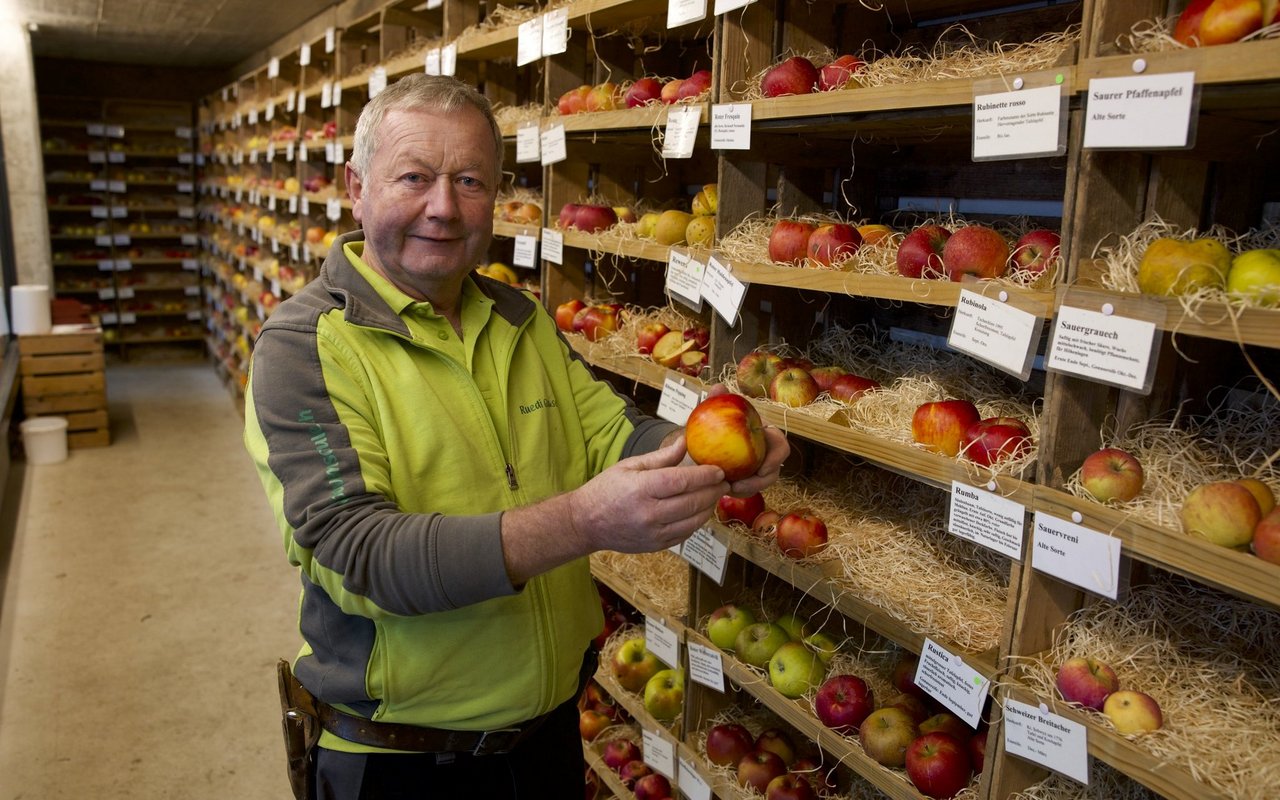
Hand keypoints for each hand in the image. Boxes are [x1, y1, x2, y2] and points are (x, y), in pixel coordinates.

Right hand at [570, 435, 728, 552]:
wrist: (586, 523)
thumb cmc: (606, 490)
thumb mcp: (629, 466)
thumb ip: (661, 457)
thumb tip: (686, 443)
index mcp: (641, 489)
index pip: (681, 482)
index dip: (704, 476)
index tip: (719, 470)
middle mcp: (649, 514)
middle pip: (692, 502)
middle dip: (714, 491)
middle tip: (725, 481)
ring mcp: (654, 533)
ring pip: (694, 521)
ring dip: (709, 507)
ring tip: (715, 494)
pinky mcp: (657, 546)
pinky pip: (686, 534)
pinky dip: (697, 521)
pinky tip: (699, 510)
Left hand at [701, 383, 789, 497]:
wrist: (691, 449)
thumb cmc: (704, 429)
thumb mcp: (705, 416)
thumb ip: (713, 402)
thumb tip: (719, 387)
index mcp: (761, 434)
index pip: (779, 444)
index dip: (776, 456)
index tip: (762, 467)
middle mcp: (763, 453)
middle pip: (775, 469)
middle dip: (763, 480)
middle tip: (742, 484)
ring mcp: (755, 470)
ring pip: (761, 483)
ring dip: (749, 488)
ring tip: (729, 488)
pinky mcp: (745, 483)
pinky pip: (746, 490)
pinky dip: (737, 491)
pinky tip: (723, 491)